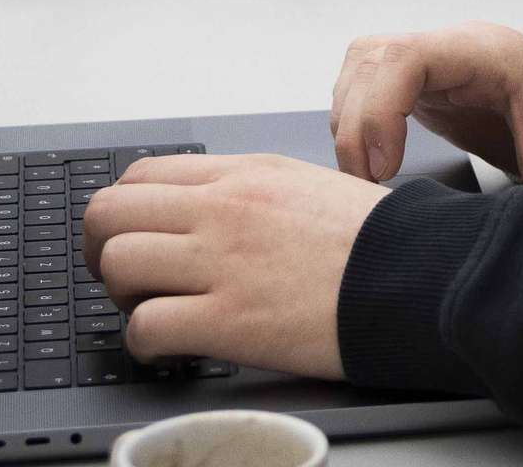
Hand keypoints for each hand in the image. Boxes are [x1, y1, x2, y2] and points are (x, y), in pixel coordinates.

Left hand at [79, 152, 385, 380]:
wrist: (419, 275)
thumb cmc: (378, 240)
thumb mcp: (309, 186)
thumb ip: (252, 192)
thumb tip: (211, 208)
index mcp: (243, 175)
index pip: (141, 176)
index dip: (126, 214)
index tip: (138, 238)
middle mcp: (224, 209)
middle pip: (109, 213)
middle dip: (102, 250)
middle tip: (126, 278)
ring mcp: (223, 261)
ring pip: (117, 263)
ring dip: (123, 296)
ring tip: (151, 311)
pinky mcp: (229, 319)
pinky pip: (145, 327)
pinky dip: (145, 344)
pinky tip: (171, 348)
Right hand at [334, 23, 522, 198]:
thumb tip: (506, 259)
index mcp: (494, 54)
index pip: (405, 57)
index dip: (377, 111)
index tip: (381, 169)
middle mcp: (460, 48)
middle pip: (371, 58)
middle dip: (356, 123)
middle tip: (369, 183)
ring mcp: (443, 64)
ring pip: (362, 68)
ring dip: (352, 121)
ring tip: (370, 177)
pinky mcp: (434, 87)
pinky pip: (373, 87)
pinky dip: (361, 123)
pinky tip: (377, 165)